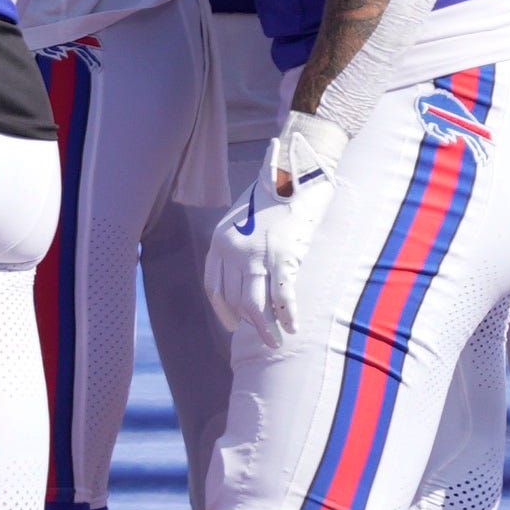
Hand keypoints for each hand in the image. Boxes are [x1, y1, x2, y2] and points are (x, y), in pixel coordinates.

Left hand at [205, 111, 344, 350]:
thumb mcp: (245, 217)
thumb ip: (242, 244)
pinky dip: (287, 315)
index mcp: (220, 240)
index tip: (233, 325)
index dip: (224, 310)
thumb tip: (250, 278)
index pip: (214, 287)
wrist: (294, 167)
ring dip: (265, 328)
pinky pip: (282, 295)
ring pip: (255, 304)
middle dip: (248, 324)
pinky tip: (293, 326)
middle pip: (235, 299)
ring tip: (276, 342)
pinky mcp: (282, 254)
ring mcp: (257, 253)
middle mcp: (232, 249)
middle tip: (262, 339)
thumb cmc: (274, 193)